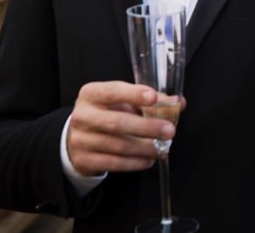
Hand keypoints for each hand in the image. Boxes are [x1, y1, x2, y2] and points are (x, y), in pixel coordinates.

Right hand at [66, 81, 184, 176]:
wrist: (77, 139)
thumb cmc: (105, 114)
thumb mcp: (121, 101)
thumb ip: (148, 100)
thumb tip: (177, 103)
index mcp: (91, 94)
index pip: (113, 92)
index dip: (134, 94)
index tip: (153, 98)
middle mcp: (83, 115)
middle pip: (117, 122)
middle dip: (147, 127)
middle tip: (169, 130)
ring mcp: (81, 139)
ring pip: (119, 146)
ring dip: (145, 147)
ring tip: (162, 147)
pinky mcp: (84, 160)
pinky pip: (114, 163)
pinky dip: (135, 162)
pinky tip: (148, 159)